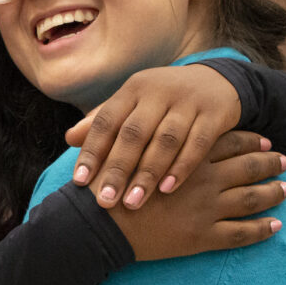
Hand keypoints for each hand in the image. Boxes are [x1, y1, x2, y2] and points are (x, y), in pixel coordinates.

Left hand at [67, 63, 241, 208]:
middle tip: (105, 200)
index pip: (106, 120)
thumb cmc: (164, 101)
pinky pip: (197, 143)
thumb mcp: (134, 104)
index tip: (80, 182)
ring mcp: (188, 100)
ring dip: (147, 173)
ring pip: (165, 140)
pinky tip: (167, 189)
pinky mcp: (214, 112)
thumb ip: (104, 121)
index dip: (92, 151)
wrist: (216, 82)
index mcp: (133, 89)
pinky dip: (182, 167)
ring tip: (132, 202)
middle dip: (117, 169)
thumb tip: (69, 139)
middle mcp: (158, 91)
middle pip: (133, 133)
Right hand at [107, 130, 285, 260]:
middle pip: (248, 167)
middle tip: (285, 160)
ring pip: (251, 198)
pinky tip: (276, 226)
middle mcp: (203, 180)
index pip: (228, 142)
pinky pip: (241, 234)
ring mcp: (206, 210)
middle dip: (270, 162)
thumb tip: (155, 122)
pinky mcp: (202, 238)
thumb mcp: (124, 148)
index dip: (250, 139)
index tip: (264, 139)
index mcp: (187, 155)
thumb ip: (144, 134)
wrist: (98, 223)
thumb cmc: (108, 184)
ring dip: (273, 193)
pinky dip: (262, 230)